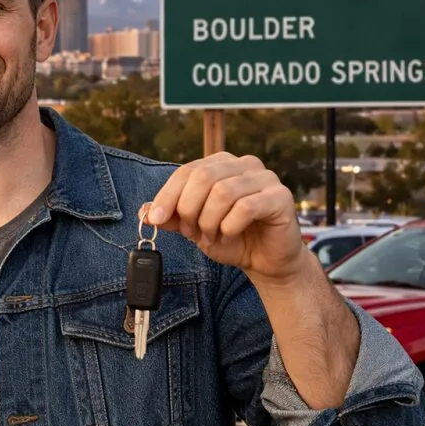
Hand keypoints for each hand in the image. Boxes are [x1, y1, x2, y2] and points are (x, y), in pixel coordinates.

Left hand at [143, 152, 305, 281]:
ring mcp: (265, 178)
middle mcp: (244, 164)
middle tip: (190, 233)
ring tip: (210, 237)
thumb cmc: (231, 238)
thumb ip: (171, 217)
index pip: (186, 171)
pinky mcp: (280, 197)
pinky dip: (229, 227)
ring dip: (209, 222)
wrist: (266, 261)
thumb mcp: (194, 228)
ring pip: (223, 192)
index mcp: (221, 164)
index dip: (167, 196)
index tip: (154, 219)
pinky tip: (229, 236)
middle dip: (189, 210)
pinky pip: (245, 207)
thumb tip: (144, 210)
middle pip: (203, 178)